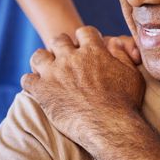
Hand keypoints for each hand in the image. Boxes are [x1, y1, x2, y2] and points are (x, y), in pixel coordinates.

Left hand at [21, 26, 145, 145]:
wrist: (109, 127)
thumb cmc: (124, 103)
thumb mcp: (131, 74)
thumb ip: (122, 55)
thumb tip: (114, 42)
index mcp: (93, 50)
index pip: (84, 32)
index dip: (85, 37)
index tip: (85, 46)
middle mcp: (71, 57)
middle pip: (59, 40)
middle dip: (62, 46)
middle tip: (65, 58)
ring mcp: (55, 72)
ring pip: (39, 55)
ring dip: (43, 61)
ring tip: (47, 70)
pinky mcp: (42, 90)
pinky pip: (27, 79)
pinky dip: (31, 82)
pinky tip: (37, 88)